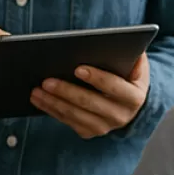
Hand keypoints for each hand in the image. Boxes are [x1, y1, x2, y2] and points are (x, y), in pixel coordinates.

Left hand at [30, 54, 149, 138]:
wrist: (129, 105)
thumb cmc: (128, 78)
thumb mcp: (136, 66)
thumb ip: (132, 55)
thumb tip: (119, 42)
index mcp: (134, 97)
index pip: (114, 87)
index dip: (97, 78)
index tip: (78, 69)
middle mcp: (120, 116)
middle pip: (89, 103)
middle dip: (66, 91)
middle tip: (47, 81)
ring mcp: (104, 127)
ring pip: (74, 114)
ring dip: (53, 102)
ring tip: (36, 90)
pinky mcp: (89, 132)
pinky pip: (67, 121)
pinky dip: (51, 110)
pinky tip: (39, 99)